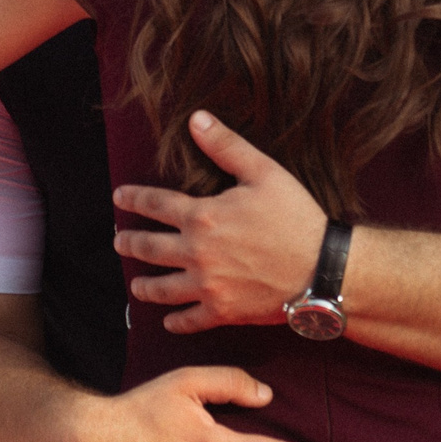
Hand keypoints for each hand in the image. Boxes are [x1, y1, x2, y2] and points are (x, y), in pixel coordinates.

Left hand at [113, 111, 329, 333]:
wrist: (322, 269)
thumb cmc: (296, 217)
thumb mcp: (263, 172)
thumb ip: (226, 146)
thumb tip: (196, 119)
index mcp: (202, 216)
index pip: (156, 204)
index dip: (134, 199)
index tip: (119, 198)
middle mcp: (196, 252)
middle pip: (150, 248)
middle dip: (130, 244)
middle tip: (118, 243)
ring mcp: (207, 285)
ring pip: (163, 288)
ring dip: (144, 287)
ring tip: (135, 285)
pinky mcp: (223, 312)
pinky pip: (190, 320)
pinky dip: (176, 322)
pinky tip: (168, 321)